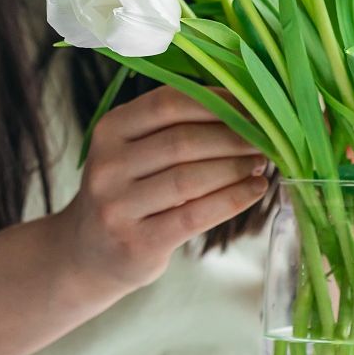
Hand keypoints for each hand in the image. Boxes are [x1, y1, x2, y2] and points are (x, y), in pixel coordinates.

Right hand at [57, 85, 269, 292]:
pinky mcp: (137, 242)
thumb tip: (246, 108)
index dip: (216, 102)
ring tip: (261, 163)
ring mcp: (118, 206)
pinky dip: (233, 199)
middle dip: (234, 137)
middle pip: (184, 141)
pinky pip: (196, 215)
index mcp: (110, 129)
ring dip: (236, 167)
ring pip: (191, 178)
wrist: (88, 252)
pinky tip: (255, 189)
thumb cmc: (128, 191)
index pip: (168, 104)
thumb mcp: (133, 150)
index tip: (252, 106)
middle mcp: (108, 165)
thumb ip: (175, 127)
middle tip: (265, 138)